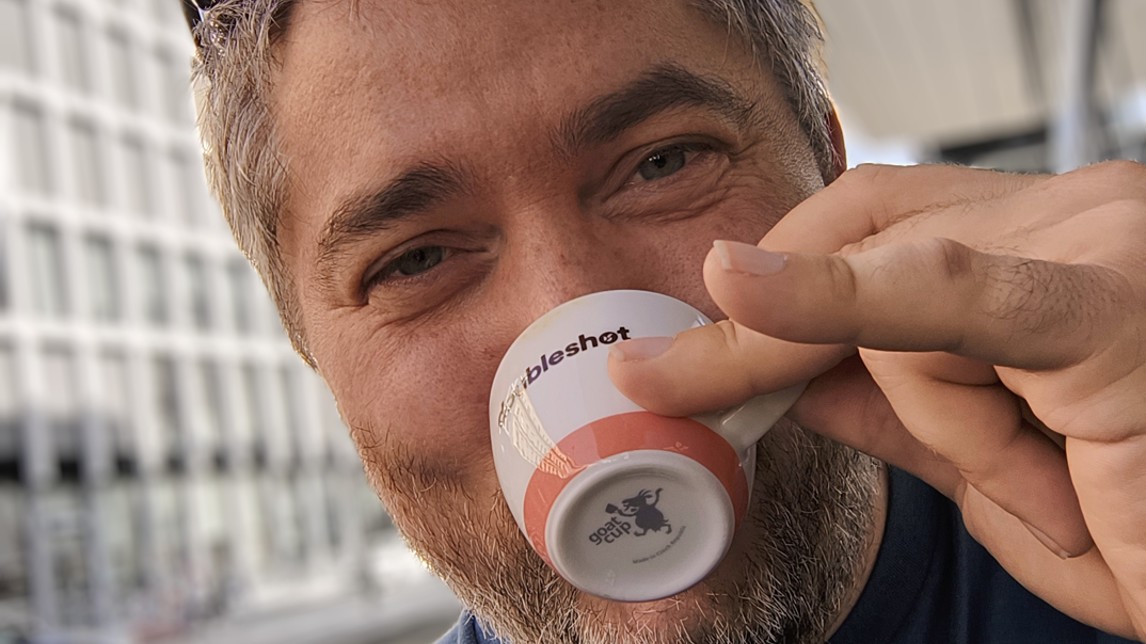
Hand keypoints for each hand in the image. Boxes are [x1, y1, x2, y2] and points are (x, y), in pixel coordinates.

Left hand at [608, 162, 1145, 639]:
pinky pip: (950, 292)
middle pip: (865, 229)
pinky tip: (744, 287)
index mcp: (1046, 244)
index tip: (672, 349)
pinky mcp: (1113, 305)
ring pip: (901, 291)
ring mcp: (1101, 243)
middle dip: (764, 320)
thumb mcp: (999, 472)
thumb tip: (785, 372)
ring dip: (947, 417)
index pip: (872, 222)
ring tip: (1065, 489)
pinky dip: (842, 297)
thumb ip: (900, 409)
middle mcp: (1079, 216)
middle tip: (666, 382)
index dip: (771, 280)